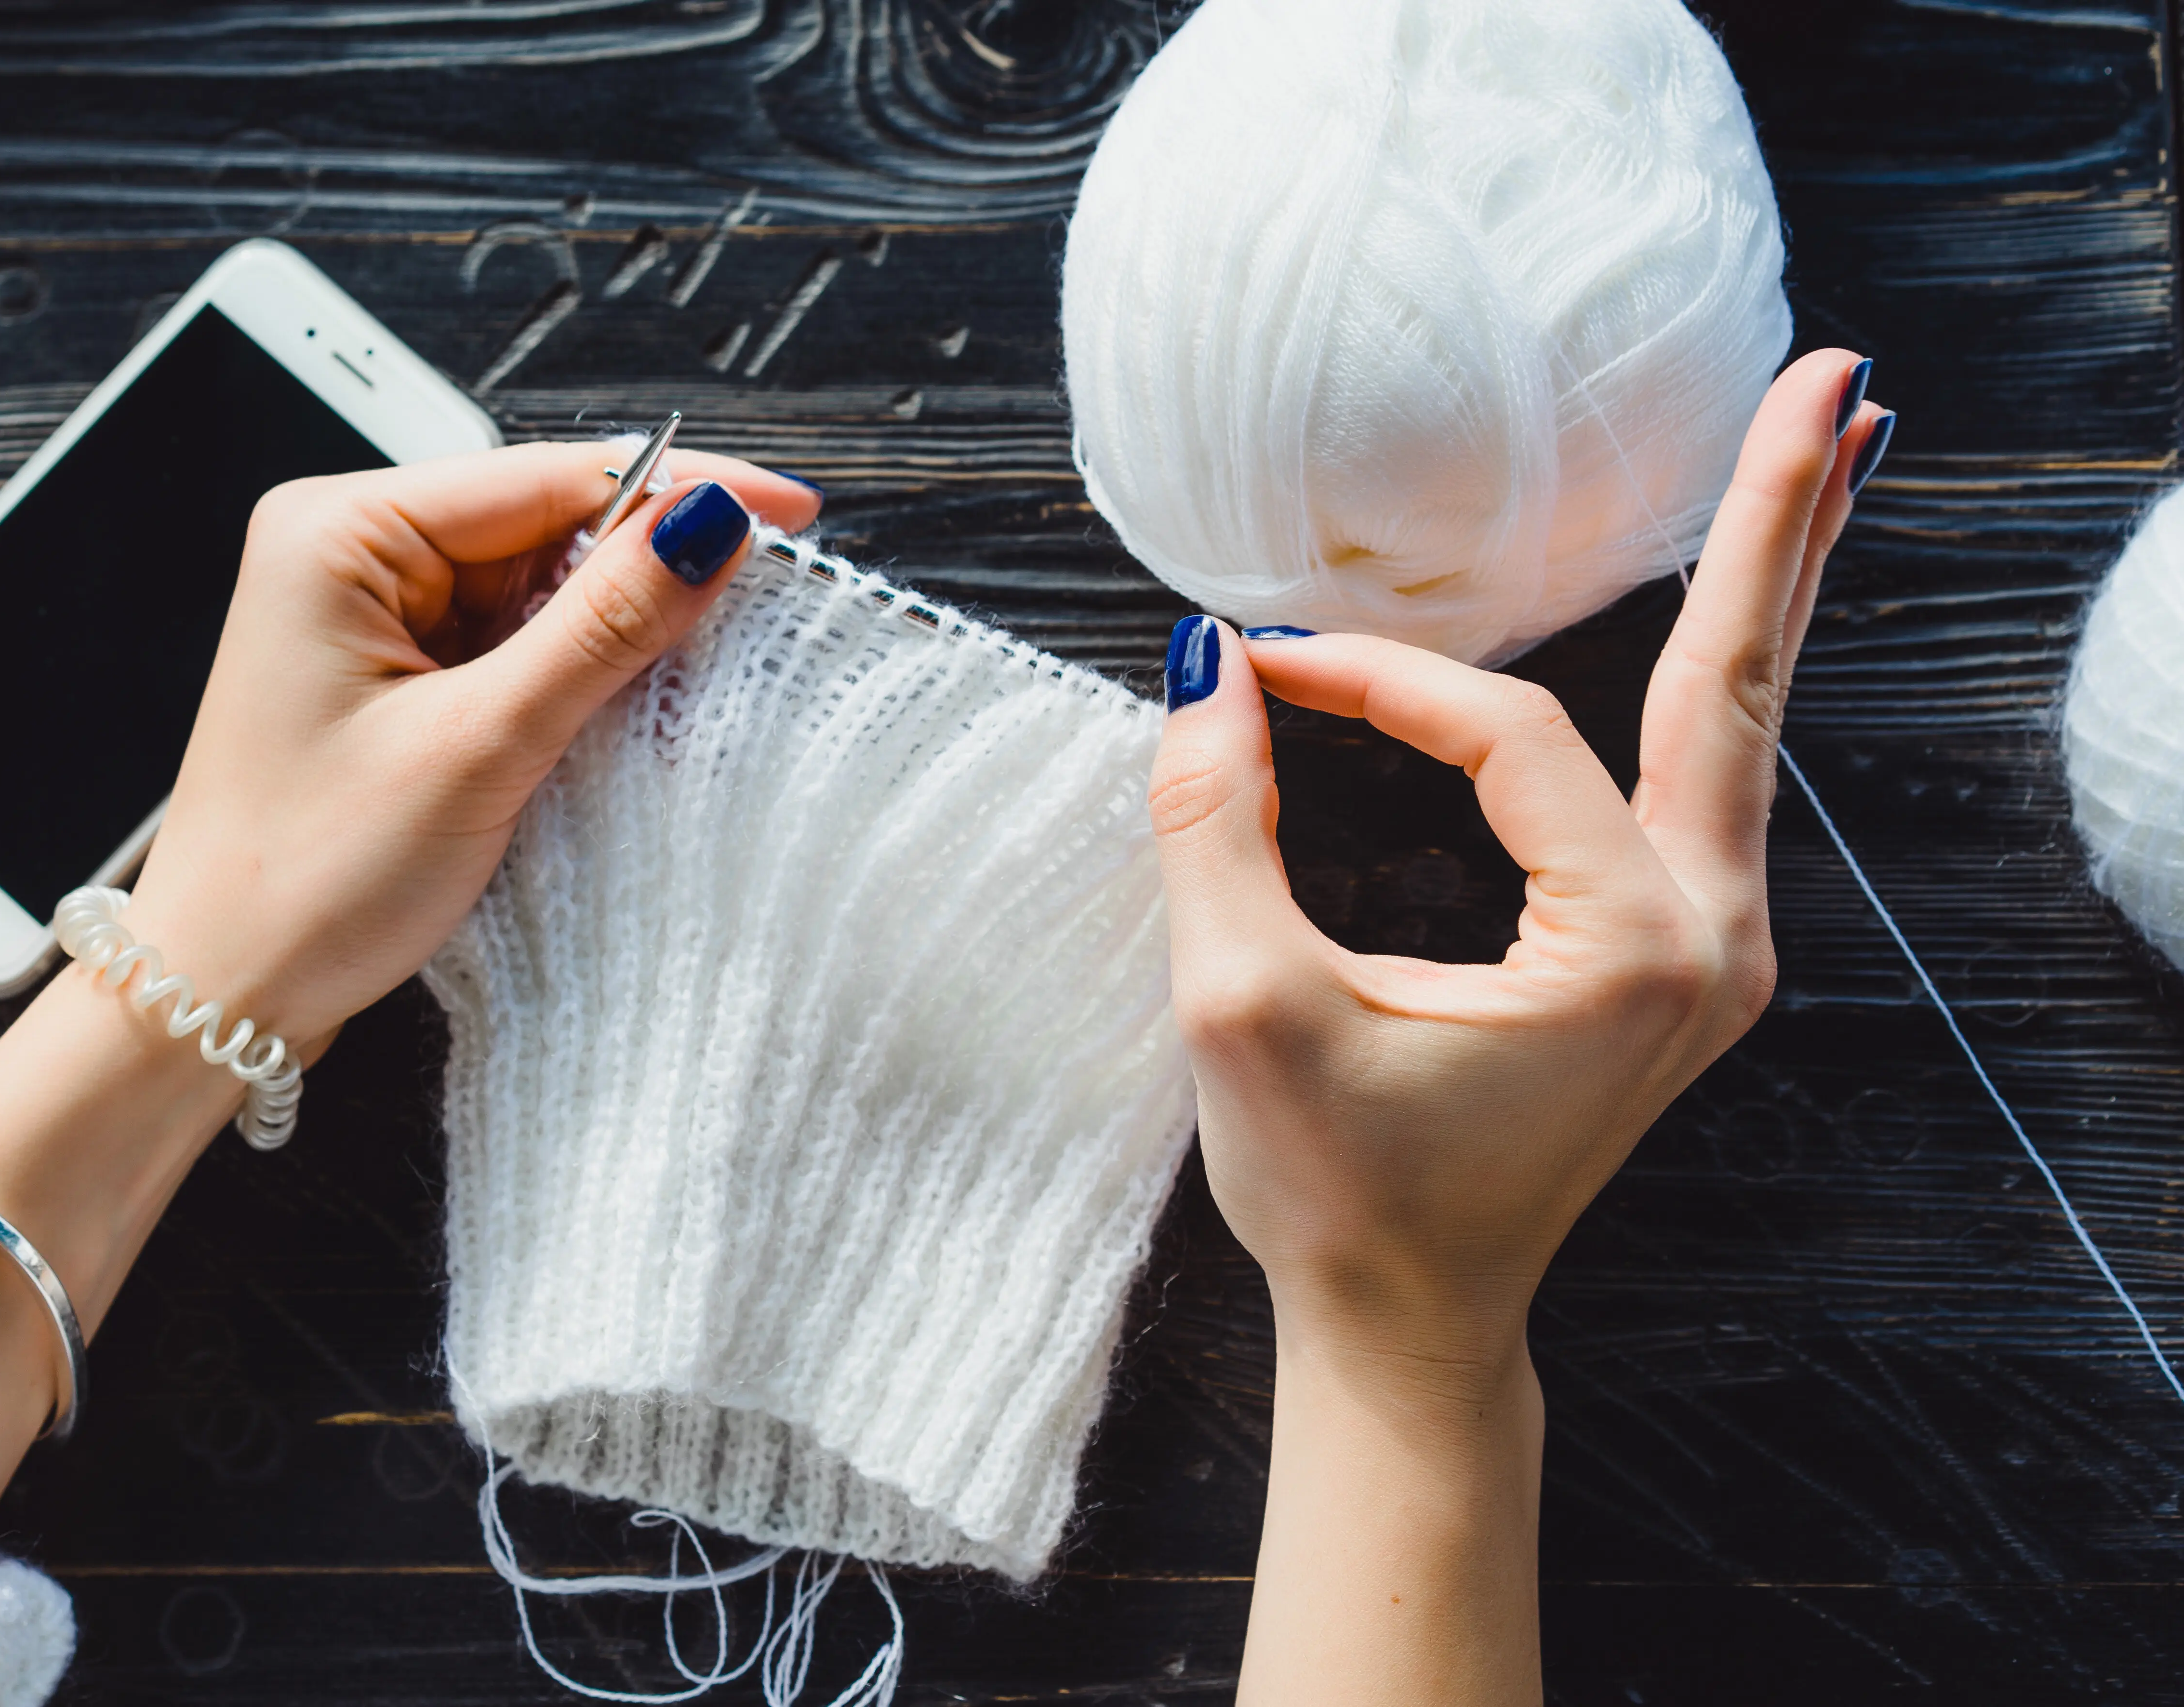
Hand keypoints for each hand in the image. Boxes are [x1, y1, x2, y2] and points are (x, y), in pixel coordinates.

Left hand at [124, 443, 819, 1046]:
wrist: (224, 992)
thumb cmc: (307, 876)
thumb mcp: (480, 744)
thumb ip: (601, 628)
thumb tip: (709, 526)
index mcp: (337, 531)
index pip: (545, 477)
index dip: (679, 491)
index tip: (788, 509)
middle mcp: (346, 551)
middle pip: (546, 525)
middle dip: (648, 567)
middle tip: (762, 603)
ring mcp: (368, 614)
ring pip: (538, 589)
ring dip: (615, 631)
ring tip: (693, 675)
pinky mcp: (393, 674)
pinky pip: (511, 645)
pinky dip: (574, 675)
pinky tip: (624, 706)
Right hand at [1150, 349, 1888, 1703]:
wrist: (1413, 1324)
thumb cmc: (1338, 1193)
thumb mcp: (1242, 1009)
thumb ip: (1215, 826)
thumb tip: (1203, 665)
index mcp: (1624, 946)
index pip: (1502, 736)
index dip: (1368, 679)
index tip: (1254, 663)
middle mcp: (1705, 936)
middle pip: (1740, 683)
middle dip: (1775, 521)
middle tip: (1831, 375)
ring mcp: (1710, 949)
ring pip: (1745, 723)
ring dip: (1770, 582)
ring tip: (1820, 447)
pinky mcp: (1677, 958)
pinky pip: (1707, 780)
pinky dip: (1722, 675)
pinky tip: (1739, 605)